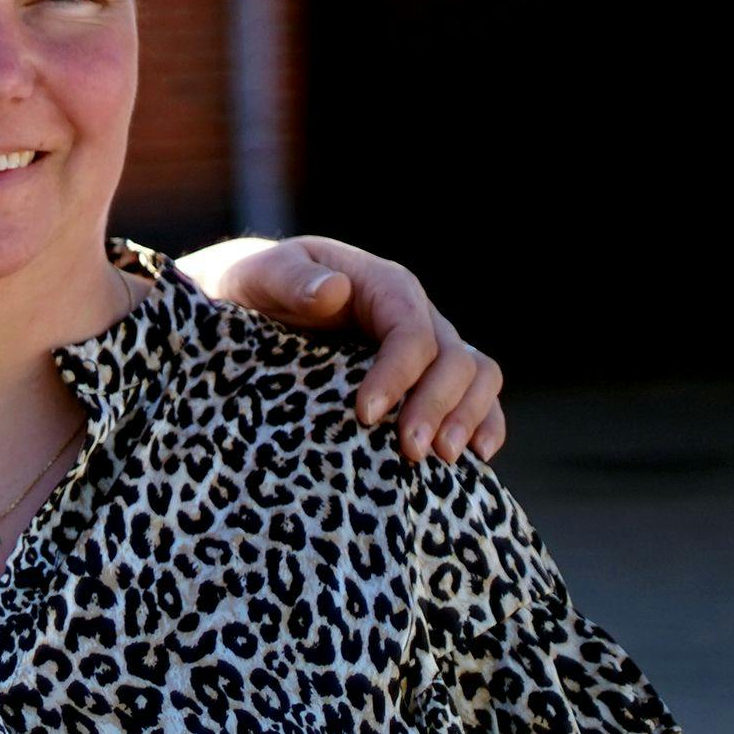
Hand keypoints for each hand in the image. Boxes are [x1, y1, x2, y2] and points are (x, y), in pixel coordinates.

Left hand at [184, 235, 504, 463]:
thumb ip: (290, 279)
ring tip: (441, 459)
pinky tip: (476, 458)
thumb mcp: (259, 275)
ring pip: (477, 376)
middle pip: (455, 359)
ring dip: (468, 418)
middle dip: (436, 406)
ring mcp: (426, 348)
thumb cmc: (253, 287)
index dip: (399, 374)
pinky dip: (483, 423)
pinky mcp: (425, 378)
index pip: (411, 332)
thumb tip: (334, 291)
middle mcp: (414, 315)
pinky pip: (474, 396)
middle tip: (410, 451)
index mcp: (383, 287)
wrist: (250, 303)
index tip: (366, 414)